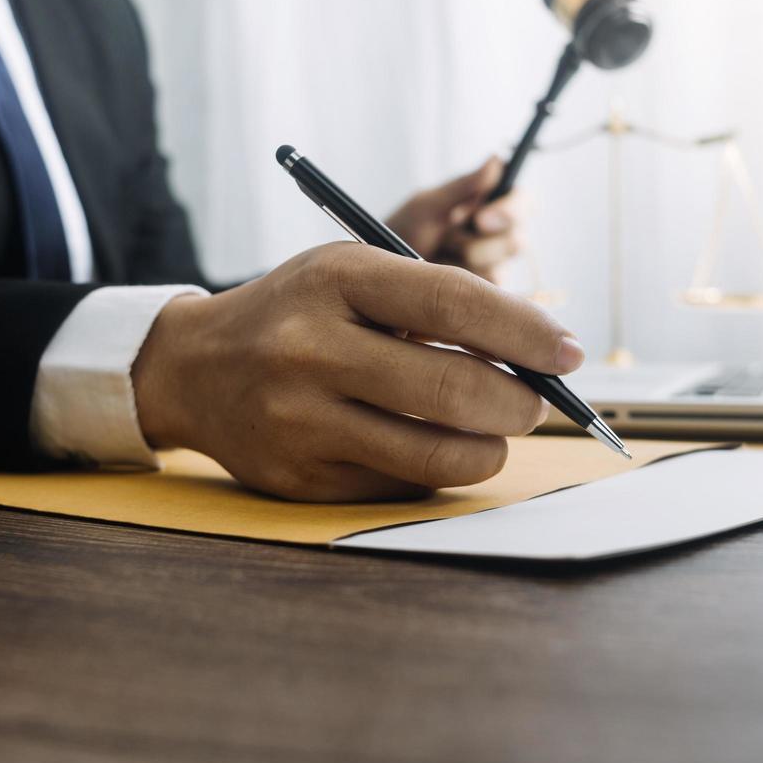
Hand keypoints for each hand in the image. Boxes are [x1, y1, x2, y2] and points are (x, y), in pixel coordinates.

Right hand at [132, 243, 584, 501]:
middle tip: (539, 403)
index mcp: (334, 279)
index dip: (525, 330)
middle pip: (453, 389)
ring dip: (490, 449)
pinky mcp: (300, 479)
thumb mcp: (349, 274)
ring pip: (436, 455)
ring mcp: (300, 420)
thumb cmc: (297, 313)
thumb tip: (538, 353)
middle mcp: (310, 349)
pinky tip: (431, 448)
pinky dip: (435, 472)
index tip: (569, 351)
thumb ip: (432, 301)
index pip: (452, 304)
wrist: (194, 369)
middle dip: (521, 402)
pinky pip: (401, 487)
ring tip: (496, 433)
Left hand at [385, 156, 520, 282]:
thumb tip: (495, 160)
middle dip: (479, 244)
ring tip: (437, 252)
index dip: (510, 211)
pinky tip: (441, 271)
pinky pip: (484, 288)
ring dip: (462, 261)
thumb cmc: (406, 227)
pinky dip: (459, 279)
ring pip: (498, 267)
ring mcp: (494, 262)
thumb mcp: (429, 204)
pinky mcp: (484, 287)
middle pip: (517, 241)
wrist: (387, 266)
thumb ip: (463, 186)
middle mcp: (501, 232)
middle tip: (447, 240)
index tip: (480, 220)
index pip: (524, 203)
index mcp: (493, 203)